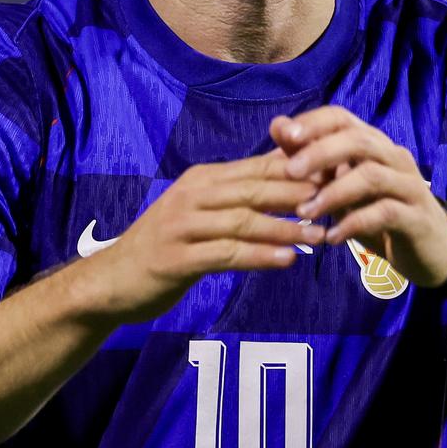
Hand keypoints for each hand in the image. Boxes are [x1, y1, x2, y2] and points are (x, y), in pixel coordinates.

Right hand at [87, 151, 323, 322]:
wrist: (111, 279)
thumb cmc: (165, 245)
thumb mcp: (200, 212)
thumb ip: (237, 198)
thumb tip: (284, 179)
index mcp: (201, 179)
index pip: (256, 168)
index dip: (295, 171)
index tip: (333, 175)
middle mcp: (192, 195)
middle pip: (253, 189)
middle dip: (296, 193)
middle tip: (335, 200)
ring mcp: (182, 226)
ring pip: (243, 221)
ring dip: (284, 228)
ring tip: (318, 235)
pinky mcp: (176, 258)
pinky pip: (225, 254)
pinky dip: (258, 256)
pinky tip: (286, 261)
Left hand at [271, 106, 446, 288]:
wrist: (428, 250)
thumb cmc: (377, 214)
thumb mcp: (339, 187)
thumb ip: (310, 159)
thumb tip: (277, 125)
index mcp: (372, 144)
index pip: (342, 118)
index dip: (314, 123)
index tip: (284, 135)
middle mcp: (393, 157)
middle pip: (359, 141)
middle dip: (321, 152)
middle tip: (290, 171)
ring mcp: (409, 186)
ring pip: (372, 175)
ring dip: (334, 192)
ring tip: (306, 211)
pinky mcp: (417, 217)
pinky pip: (386, 213)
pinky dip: (355, 223)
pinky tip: (332, 237)